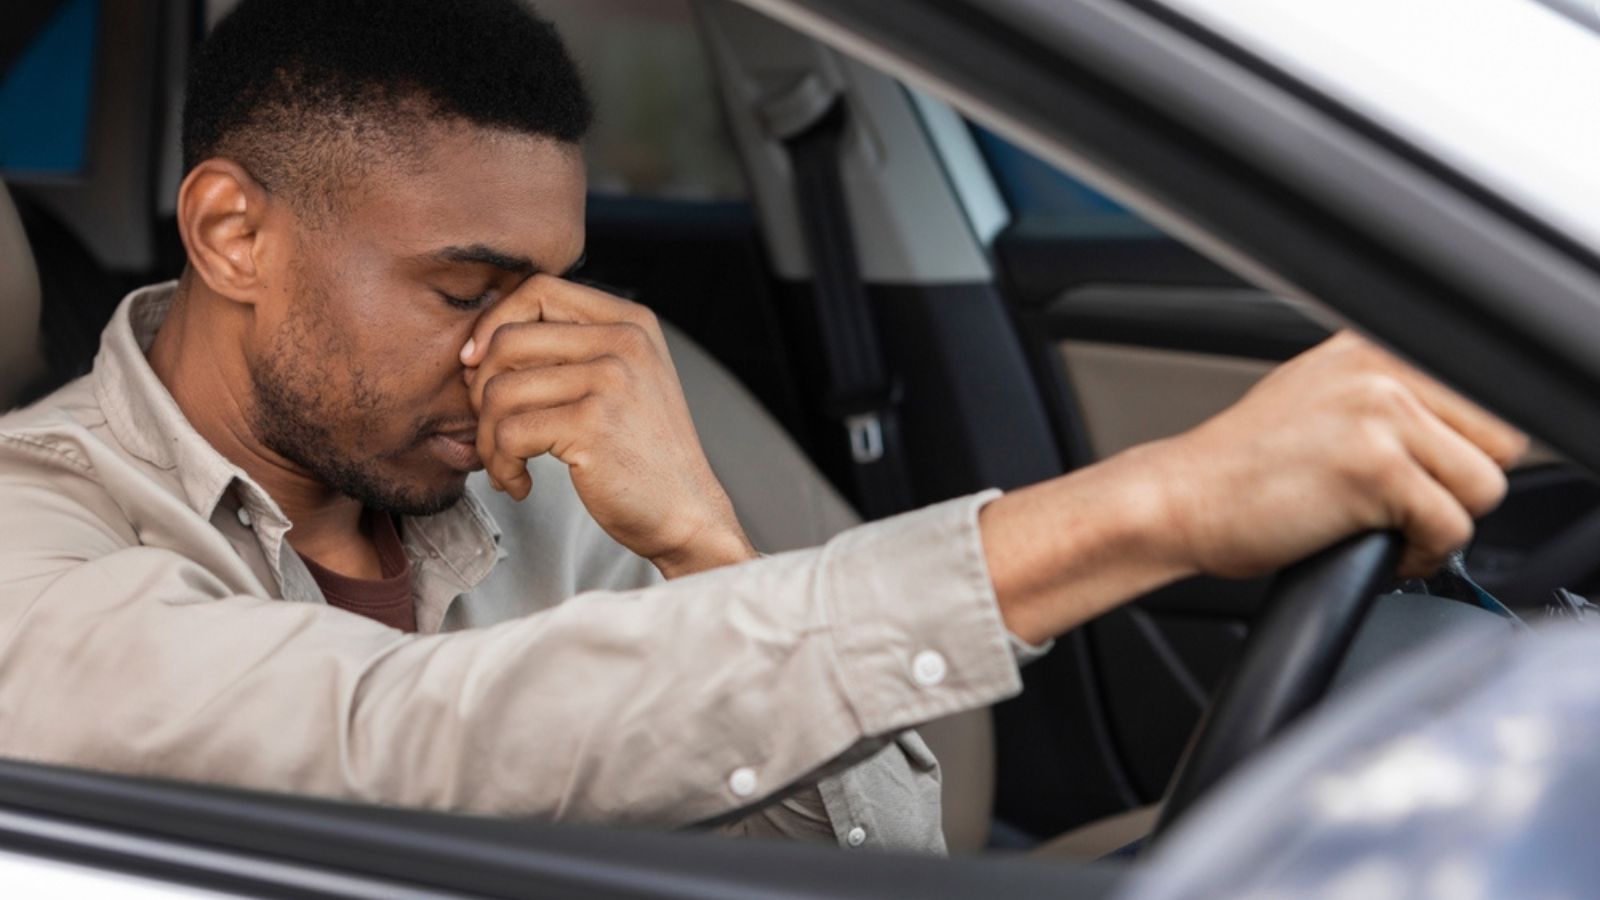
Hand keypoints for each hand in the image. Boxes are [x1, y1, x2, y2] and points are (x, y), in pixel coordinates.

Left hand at [460, 275, 754, 576]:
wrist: (686, 513)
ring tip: (505, 464)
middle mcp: (624, 341)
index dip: (494, 323)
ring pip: (500, 390)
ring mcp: (610, 380)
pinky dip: (502, 465)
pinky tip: (520, 483)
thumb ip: (572, 350)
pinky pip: (510, 434)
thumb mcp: (623, 382)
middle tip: (492, 428)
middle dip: (480, 390)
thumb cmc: (643, 455)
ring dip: (488, 437)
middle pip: (508, 339)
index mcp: (631, 321)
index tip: (479, 365)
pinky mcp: (592, 424)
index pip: (538, 290)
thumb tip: (479, 346)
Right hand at [1149, 331, 1526, 578]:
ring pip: (1483, 487)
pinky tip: (1381, 549)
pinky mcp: (1375, 469)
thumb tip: (1453, 426)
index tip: (1427, 481)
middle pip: (1499, 441)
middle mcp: (1381, 371)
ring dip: (1443, 524)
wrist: (1179, 500)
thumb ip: (1384, 395)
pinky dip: (1422, 553)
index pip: (1484, 399)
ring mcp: (1380, 415)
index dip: (1461, 454)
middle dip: (1459, 487)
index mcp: (1373, 349)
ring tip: (1392, 531)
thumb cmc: (1238, 468)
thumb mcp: (1316, 397)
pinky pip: (1450, 527)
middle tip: (1405, 509)